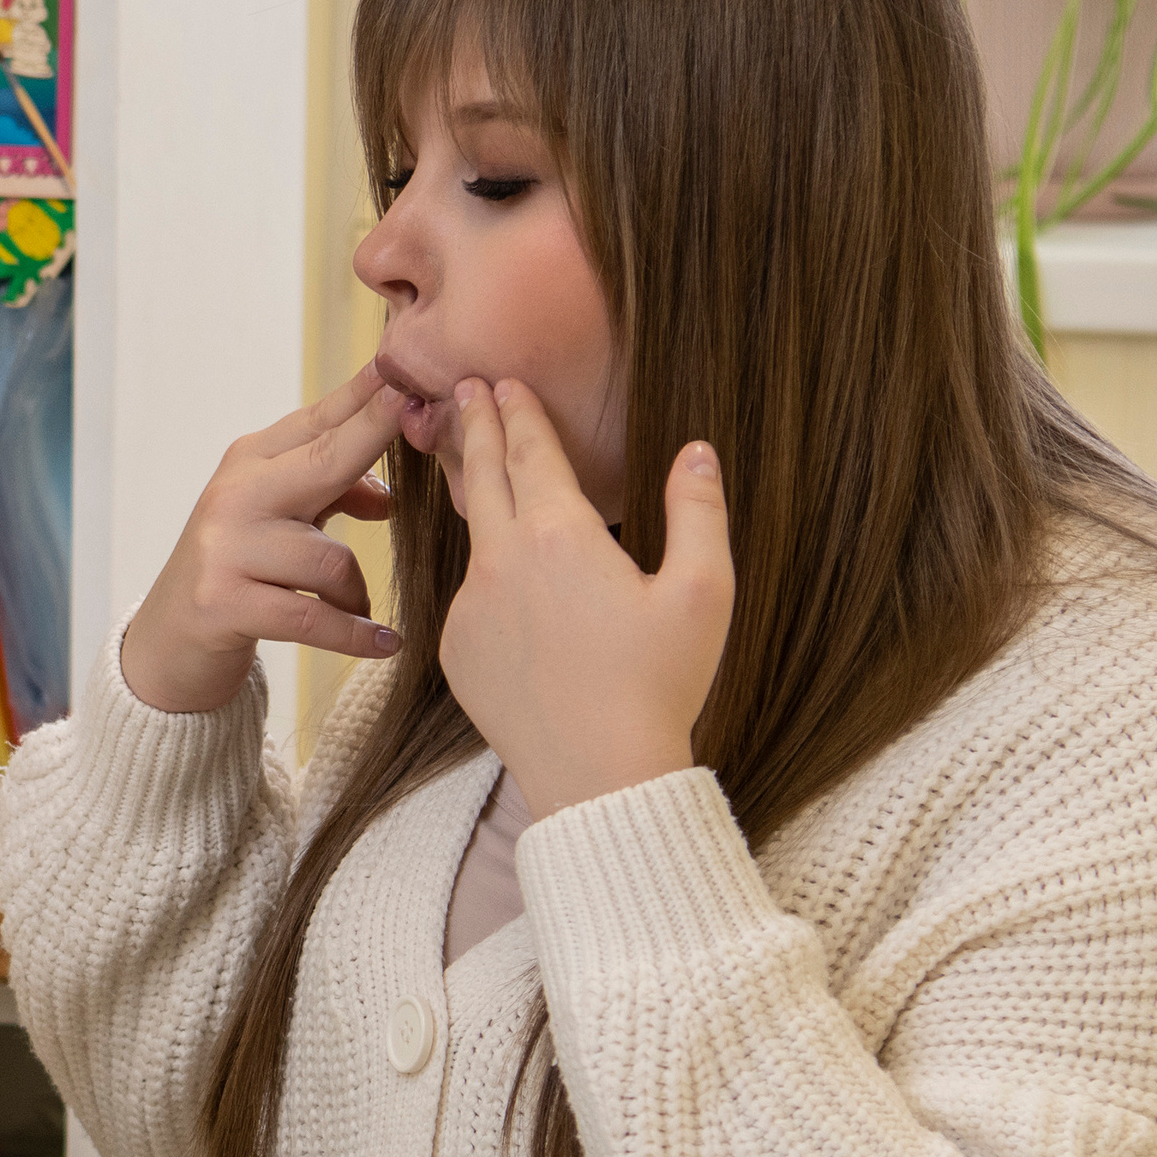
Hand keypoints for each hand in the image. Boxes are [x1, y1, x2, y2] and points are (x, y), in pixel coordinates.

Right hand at [120, 368, 404, 713]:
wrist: (169, 638)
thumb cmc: (238, 571)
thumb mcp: (281, 521)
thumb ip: (330, 496)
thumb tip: (389, 497)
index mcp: (248, 463)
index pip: (318, 420)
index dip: (366, 395)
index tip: (407, 371)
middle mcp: (234, 496)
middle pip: (324, 459)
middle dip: (375, 434)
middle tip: (419, 414)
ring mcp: (225, 549)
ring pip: (330, 560)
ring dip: (355, 593)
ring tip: (357, 611)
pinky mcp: (223, 604)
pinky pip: (313, 619)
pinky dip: (355, 634)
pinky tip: (384, 643)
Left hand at [438, 379, 733, 818]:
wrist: (597, 775)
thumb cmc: (658, 684)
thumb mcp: (702, 592)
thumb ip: (698, 512)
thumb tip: (696, 452)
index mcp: (560, 535)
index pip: (530, 452)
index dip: (518, 412)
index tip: (502, 381)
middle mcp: (501, 561)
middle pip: (481, 477)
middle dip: (474, 428)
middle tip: (463, 392)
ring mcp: (468, 607)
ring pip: (475, 541)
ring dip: (478, 503)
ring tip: (478, 474)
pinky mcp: (454, 649)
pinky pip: (471, 599)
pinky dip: (488, 582)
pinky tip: (511, 589)